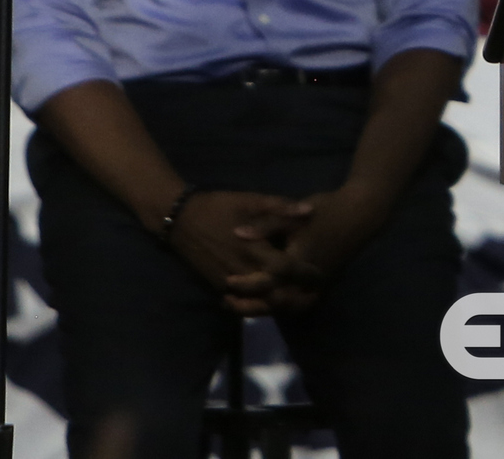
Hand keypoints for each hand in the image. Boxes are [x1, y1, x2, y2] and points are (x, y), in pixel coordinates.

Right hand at [168, 190, 311, 312]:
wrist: (180, 220)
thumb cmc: (220, 207)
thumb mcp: (251, 201)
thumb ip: (281, 208)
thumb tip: (310, 211)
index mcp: (255, 250)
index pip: (287, 269)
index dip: (306, 273)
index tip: (322, 274)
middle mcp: (243, 272)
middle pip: (275, 293)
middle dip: (295, 294)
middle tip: (314, 292)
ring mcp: (229, 282)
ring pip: (258, 301)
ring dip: (278, 301)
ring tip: (297, 296)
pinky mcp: (218, 286)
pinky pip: (242, 301)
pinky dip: (258, 302)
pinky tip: (272, 296)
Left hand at [224, 186, 385, 314]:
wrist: (361, 214)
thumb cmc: (327, 211)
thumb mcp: (293, 215)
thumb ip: (265, 226)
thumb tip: (236, 234)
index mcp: (298, 263)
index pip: (267, 282)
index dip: (245, 285)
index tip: (227, 282)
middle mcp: (308, 280)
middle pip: (275, 302)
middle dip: (250, 305)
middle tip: (228, 302)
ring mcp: (319, 284)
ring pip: (288, 307)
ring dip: (265, 309)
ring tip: (245, 306)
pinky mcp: (325, 283)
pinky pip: (301, 303)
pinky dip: (284, 306)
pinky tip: (271, 301)